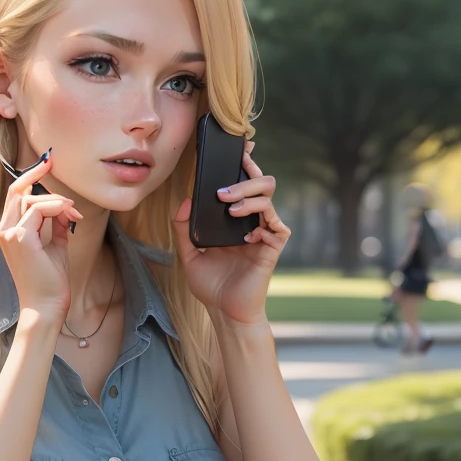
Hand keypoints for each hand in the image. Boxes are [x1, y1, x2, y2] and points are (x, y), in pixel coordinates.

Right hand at [0, 152, 83, 322]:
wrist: (46, 307)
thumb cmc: (50, 282)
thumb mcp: (55, 247)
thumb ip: (56, 226)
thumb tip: (64, 209)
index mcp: (9, 232)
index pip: (14, 196)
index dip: (28, 177)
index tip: (46, 164)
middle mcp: (5, 231)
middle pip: (17, 190)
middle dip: (37, 175)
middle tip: (54, 166)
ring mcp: (10, 234)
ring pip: (31, 198)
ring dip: (58, 201)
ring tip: (75, 215)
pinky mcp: (21, 238)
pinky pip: (39, 209)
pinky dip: (59, 208)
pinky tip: (72, 218)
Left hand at [173, 142, 289, 325]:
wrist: (225, 313)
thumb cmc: (211, 285)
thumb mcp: (188, 254)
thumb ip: (183, 227)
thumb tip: (185, 201)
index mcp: (235, 218)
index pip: (244, 182)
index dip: (245, 162)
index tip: (240, 147)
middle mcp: (252, 221)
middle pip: (261, 183)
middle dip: (246, 176)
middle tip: (224, 189)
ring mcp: (264, 233)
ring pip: (268, 198)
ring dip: (248, 197)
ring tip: (228, 207)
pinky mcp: (272, 248)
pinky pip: (276, 226)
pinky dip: (261, 223)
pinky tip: (246, 234)